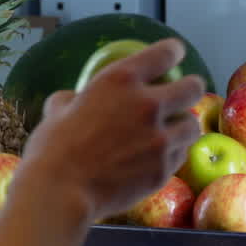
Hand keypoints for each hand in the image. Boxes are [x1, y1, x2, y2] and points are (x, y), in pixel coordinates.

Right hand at [13, 38, 204, 223]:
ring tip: (171, 132)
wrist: (59, 193)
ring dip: (182, 126)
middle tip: (184, 95)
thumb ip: (76, 99)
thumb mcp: (58, 110)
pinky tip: (157, 157)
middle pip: (193, 88)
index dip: (172, 52)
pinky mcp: (163, 169)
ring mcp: (160, 140)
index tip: (174, 54)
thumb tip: (75, 99)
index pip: (165, 53)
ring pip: (192, 126)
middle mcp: (148, 105)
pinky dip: (172, 154)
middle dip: (191, 89)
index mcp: (120, 80)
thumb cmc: (52, 148)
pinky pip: (179, 156)